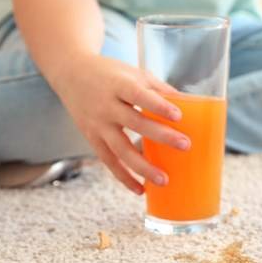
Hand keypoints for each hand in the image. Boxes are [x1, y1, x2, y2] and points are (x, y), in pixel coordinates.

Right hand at [48, 54, 189, 193]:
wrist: (70, 73)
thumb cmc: (111, 73)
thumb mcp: (134, 73)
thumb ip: (159, 89)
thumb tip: (191, 105)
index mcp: (119, 85)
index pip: (139, 95)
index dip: (158, 105)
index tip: (178, 116)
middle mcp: (106, 105)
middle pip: (134, 123)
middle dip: (161, 136)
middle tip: (185, 146)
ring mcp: (97, 124)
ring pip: (120, 149)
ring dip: (142, 167)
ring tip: (164, 180)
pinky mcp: (91, 138)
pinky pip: (109, 161)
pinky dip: (124, 177)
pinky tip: (141, 189)